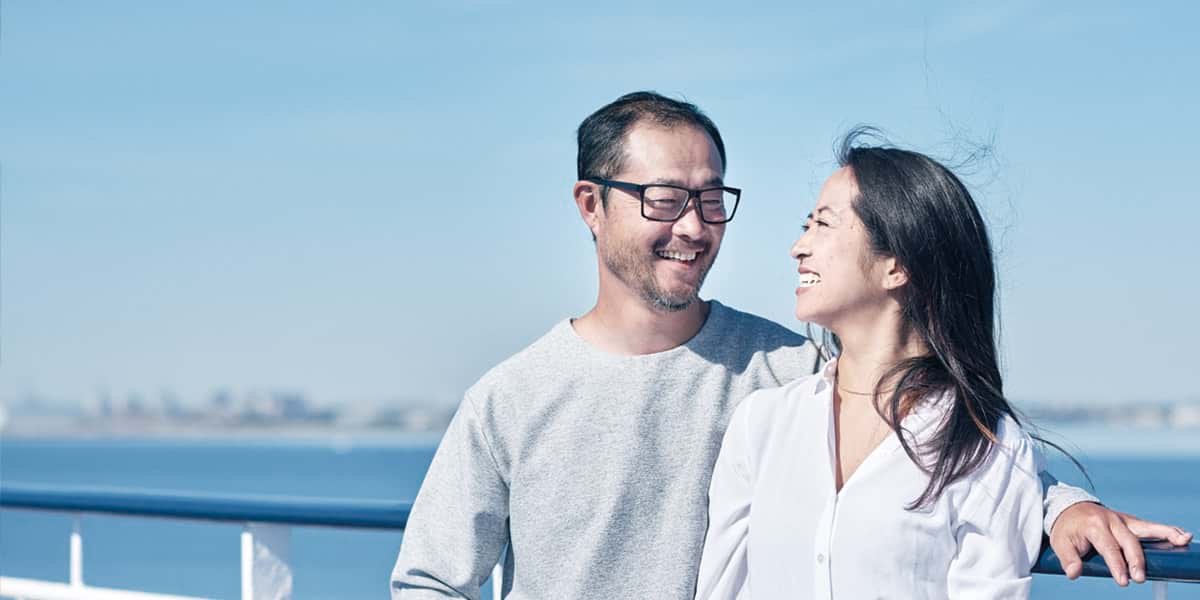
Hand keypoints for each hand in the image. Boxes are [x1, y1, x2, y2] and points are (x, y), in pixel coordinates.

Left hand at [1049, 502, 1193, 585]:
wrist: (1070, 508)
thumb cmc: (1067, 528)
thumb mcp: (1059, 542)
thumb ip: (1067, 559)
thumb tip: (1074, 574)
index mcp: (1093, 525)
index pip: (1108, 547)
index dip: (1116, 565)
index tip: (1123, 581)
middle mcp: (1111, 520)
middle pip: (1128, 541)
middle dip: (1135, 560)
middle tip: (1139, 578)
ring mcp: (1122, 520)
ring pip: (1145, 528)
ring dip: (1164, 534)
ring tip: (1181, 541)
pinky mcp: (1130, 522)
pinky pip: (1149, 526)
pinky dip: (1166, 530)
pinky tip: (1182, 536)